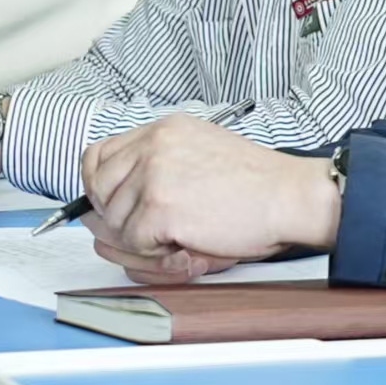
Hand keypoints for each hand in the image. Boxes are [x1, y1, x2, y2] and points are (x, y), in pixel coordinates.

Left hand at [78, 114, 340, 285]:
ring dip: (143, 240)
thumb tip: (98, 216)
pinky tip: (188, 244)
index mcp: (163, 130)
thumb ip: (153, 172)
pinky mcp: (159, 207)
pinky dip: (158, 254)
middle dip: (118, 219)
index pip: (98, 156)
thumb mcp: (199, 158)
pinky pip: (134, 243)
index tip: (112, 206)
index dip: (98, 187)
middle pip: (98, 191)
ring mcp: (154, 174)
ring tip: (182, 236)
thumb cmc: (254, 185)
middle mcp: (153, 145)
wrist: (287, 196)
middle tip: (154, 231)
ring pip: (114, 223)